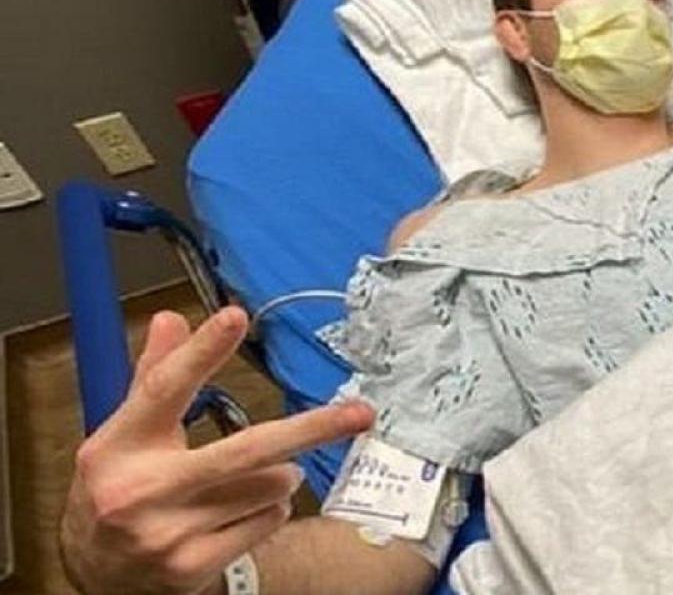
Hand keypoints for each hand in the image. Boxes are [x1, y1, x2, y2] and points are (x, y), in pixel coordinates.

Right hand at [59, 307, 373, 594]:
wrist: (99, 574)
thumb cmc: (118, 491)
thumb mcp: (125, 434)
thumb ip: (154, 376)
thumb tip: (171, 319)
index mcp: (119, 446)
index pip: (163, 389)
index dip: (202, 352)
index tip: (235, 317)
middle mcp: (141, 490)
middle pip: (246, 450)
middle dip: (311, 429)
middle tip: (359, 413)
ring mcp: (168, 533)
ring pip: (270, 485)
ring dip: (279, 474)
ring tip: (251, 476)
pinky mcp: (193, 566)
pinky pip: (268, 520)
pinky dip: (269, 510)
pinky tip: (239, 513)